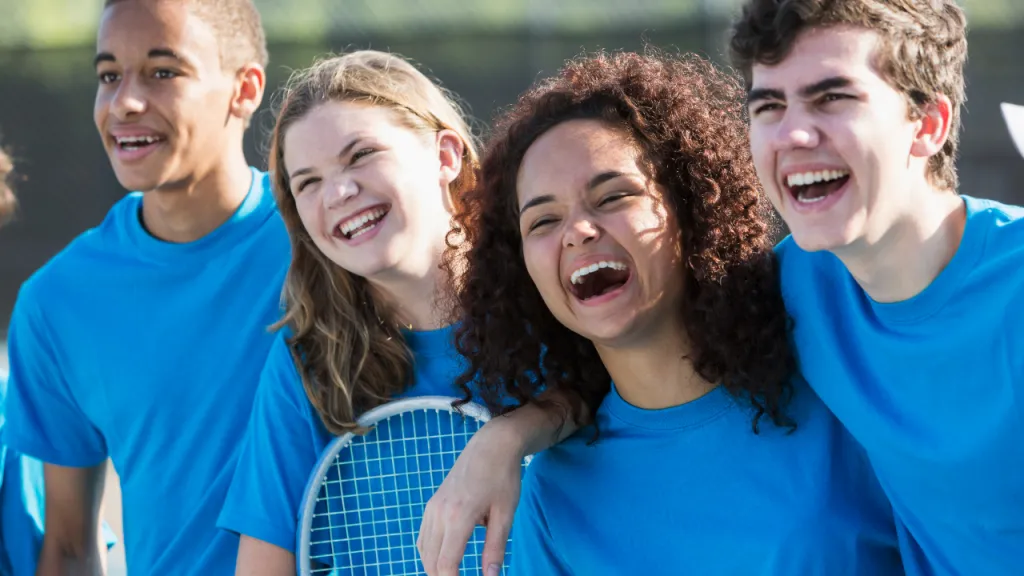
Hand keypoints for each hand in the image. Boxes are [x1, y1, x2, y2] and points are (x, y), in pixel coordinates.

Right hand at [417, 419, 524, 575]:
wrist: (491, 446)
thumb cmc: (503, 478)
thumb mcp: (505, 514)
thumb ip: (495, 549)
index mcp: (458, 516)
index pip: (446, 564)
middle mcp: (439, 512)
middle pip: (431, 561)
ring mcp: (432, 507)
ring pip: (424, 550)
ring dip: (435, 567)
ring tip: (453, 575)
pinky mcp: (432, 504)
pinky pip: (423, 536)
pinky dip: (430, 553)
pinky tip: (445, 559)